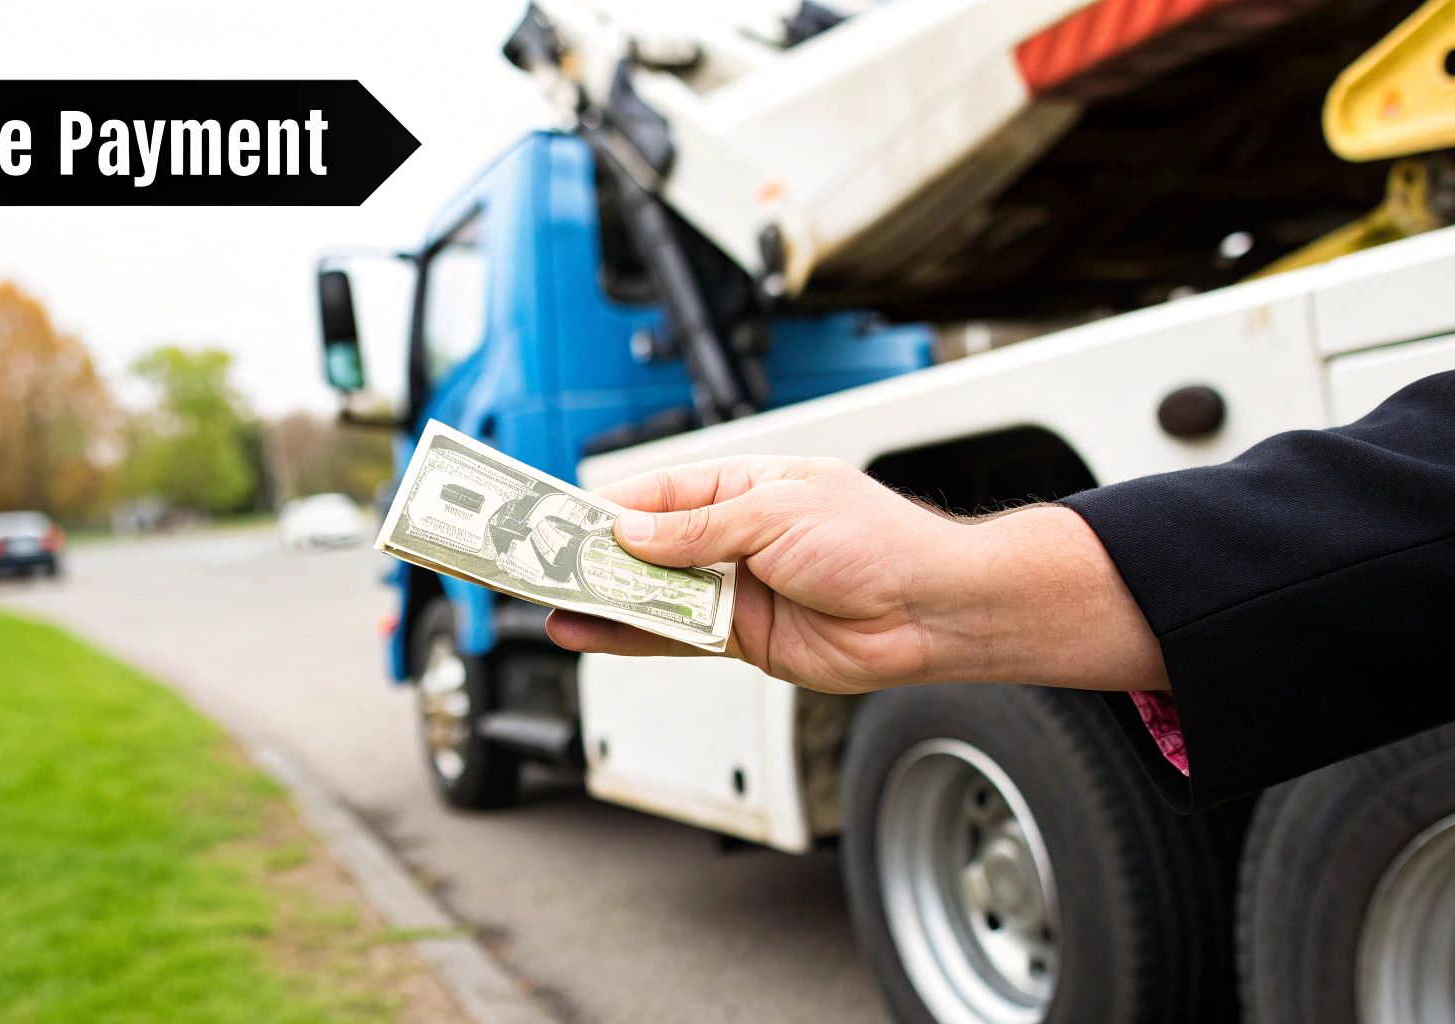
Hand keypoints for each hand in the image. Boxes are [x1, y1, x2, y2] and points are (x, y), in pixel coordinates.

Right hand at [544, 456, 1168, 694]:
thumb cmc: (877, 541)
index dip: (595, 506)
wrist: (931, 610)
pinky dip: (625, 635)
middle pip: (639, 547)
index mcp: (740, 487)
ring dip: (595, 598)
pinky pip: (670, 636)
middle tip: (523, 557)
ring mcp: (733, 590)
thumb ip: (698, 531)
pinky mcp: (740, 639)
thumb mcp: (779, 514)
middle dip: (584, 553)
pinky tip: (583, 630)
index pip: (650, 496)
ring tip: (537, 597)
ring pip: (647, 595)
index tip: (545, 511)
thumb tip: (630, 536)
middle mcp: (730, 538)